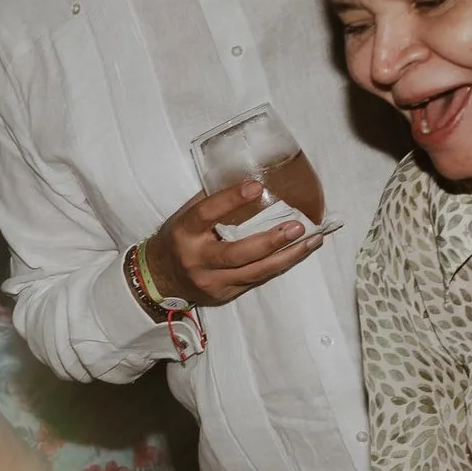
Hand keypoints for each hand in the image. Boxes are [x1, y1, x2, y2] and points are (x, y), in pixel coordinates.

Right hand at [144, 181, 324, 306]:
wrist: (159, 278)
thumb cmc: (178, 239)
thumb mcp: (185, 216)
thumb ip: (212, 201)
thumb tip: (249, 175)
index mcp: (184, 233)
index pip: (206, 214)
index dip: (230, 199)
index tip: (256, 186)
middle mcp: (197, 260)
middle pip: (236, 253)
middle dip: (270, 241)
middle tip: (297, 226)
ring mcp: (211, 281)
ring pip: (254, 272)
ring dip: (287, 256)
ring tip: (312, 240)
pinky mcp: (225, 295)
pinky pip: (257, 279)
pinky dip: (280, 265)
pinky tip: (299, 252)